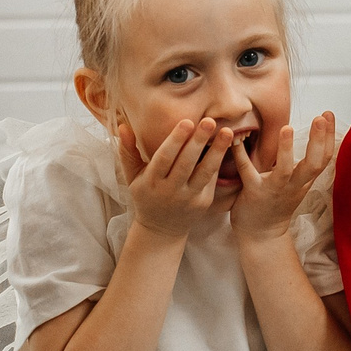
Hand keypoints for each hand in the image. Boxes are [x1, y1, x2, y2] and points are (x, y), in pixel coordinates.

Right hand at [117, 117, 234, 240]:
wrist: (161, 229)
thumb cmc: (146, 195)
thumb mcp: (132, 176)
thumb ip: (127, 151)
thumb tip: (123, 127)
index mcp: (151, 181)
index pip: (164, 158)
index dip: (176, 141)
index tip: (187, 122)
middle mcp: (170, 191)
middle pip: (186, 164)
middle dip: (198, 142)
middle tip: (209, 122)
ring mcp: (189, 198)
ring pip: (204, 172)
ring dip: (217, 151)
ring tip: (228, 132)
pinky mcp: (203, 202)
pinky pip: (211, 180)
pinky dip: (219, 162)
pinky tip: (226, 145)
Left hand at [231, 113, 335, 240]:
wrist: (262, 235)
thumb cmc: (278, 204)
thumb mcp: (298, 184)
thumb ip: (302, 164)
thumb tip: (310, 137)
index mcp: (304, 181)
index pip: (324, 158)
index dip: (329, 136)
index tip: (329, 114)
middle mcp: (293, 185)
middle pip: (313, 164)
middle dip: (319, 141)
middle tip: (320, 118)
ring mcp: (273, 190)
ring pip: (284, 171)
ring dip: (286, 150)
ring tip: (287, 128)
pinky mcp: (253, 193)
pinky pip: (248, 172)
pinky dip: (241, 155)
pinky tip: (236, 140)